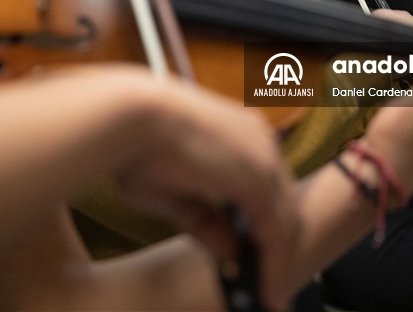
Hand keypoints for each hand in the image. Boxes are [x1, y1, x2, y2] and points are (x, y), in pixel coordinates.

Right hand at [110, 70, 298, 309]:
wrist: (127, 119)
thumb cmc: (137, 146)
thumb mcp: (172, 194)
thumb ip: (206, 221)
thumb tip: (230, 251)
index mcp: (240, 134)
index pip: (267, 188)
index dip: (266, 226)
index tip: (259, 259)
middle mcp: (260, 140)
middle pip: (284, 205)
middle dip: (279, 248)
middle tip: (272, 286)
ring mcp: (263, 157)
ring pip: (286, 222)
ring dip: (280, 264)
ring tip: (272, 298)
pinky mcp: (258, 178)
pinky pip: (276, 233)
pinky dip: (275, 266)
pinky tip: (268, 292)